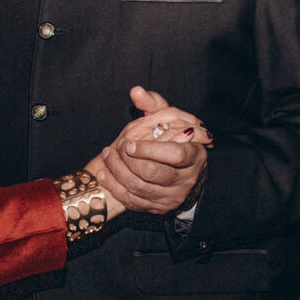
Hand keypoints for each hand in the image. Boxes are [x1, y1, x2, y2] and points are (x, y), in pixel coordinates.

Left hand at [94, 86, 209, 214]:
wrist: (176, 172)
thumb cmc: (170, 140)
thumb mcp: (167, 118)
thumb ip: (153, 104)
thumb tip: (135, 91)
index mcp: (195, 155)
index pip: (176, 155)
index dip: (150, 149)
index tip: (129, 143)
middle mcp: (187, 179)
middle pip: (154, 173)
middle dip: (129, 160)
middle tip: (114, 148)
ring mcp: (172, 196)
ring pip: (140, 187)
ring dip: (117, 171)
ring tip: (106, 156)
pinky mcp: (159, 208)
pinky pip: (133, 200)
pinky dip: (114, 187)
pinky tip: (104, 174)